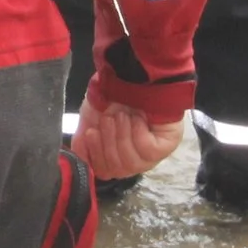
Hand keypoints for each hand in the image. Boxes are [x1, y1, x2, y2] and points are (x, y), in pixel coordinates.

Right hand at [71, 99, 185, 180]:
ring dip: (122, 136)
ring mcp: (153, 153)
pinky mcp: (167, 145)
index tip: (91, 133)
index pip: (104, 172)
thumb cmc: (112, 96)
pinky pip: (147, 151)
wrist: (131, 76)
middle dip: (108, 142)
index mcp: (116, 154)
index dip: (95, 156)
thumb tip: (80, 159)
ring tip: (122, 116)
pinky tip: (137, 119)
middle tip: (108, 119)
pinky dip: (137, 133)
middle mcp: (135, 157)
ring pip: (132, 163)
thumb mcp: (90, 119)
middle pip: (117, 170)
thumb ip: (82, 143)